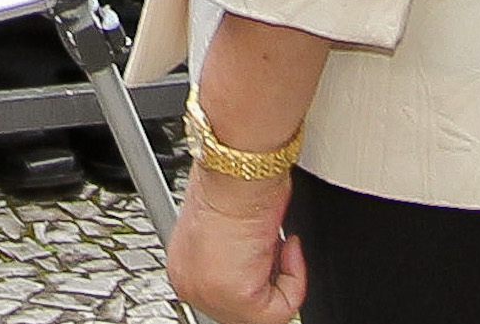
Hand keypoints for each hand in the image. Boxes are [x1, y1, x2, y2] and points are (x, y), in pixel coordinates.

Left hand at [166, 169, 305, 323]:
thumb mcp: (229, 231)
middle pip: (246, 307)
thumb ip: (236, 258)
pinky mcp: (237, 297)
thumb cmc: (233, 184)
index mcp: (184, 267)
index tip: (268, 252)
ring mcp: (209, 294)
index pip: (227, 294)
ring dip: (282, 276)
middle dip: (269, 278)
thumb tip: (257, 266)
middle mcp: (190, 284)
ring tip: (275, 242)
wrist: (237, 169)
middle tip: (274, 246)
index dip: (257, 275)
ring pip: (266, 312)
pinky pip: (283, 310)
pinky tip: (285, 247)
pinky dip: (294, 280)